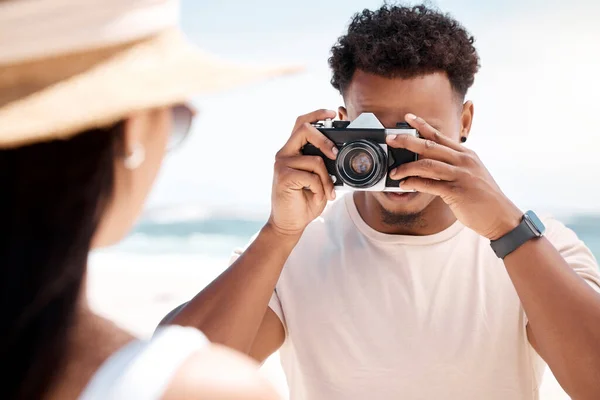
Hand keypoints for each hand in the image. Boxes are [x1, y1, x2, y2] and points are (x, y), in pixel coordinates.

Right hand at [267, 109, 337, 237]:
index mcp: (293, 150)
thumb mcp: (319, 178)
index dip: (317, 114)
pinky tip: (318, 196)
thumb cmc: (305, 200)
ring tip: (327, 191)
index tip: (333, 113)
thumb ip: (325, 163)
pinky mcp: (283, 177)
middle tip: (336, 154)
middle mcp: (285, 154)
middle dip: (325, 139)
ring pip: (315, 159)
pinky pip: (311, 176)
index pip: (302, 123)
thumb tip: (339, 151)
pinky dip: (320, 188)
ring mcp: (282, 164)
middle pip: (304, 129)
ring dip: (327, 178)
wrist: (290, 223)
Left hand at [387, 113, 521, 239]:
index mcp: (466, 154)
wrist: (501, 216)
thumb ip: (453, 166)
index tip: (408, 117)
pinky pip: (429, 184)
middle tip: (391, 139)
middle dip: (407, 141)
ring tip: (394, 172)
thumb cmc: (483, 197)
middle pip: (429, 146)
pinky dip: (413, 183)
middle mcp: (463, 161)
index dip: (422, 125)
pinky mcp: (456, 192)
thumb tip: (428, 164)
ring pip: (426, 164)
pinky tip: (404, 185)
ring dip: (406, 167)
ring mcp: (460, 175)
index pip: (440, 136)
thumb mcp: (471, 174)